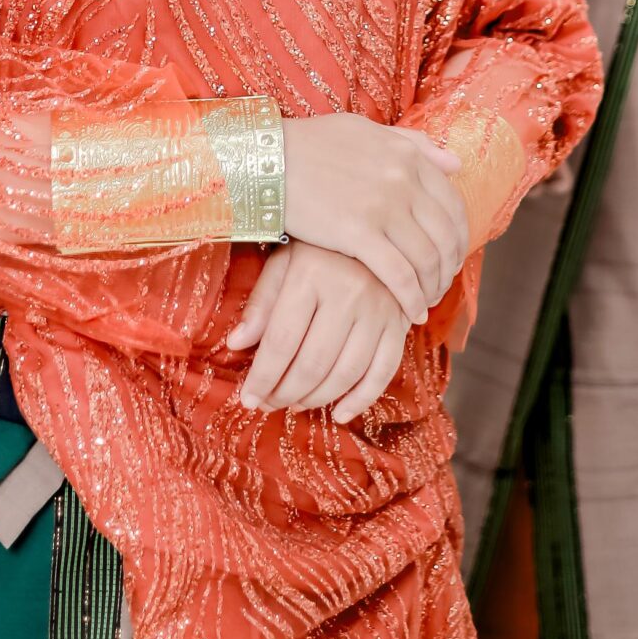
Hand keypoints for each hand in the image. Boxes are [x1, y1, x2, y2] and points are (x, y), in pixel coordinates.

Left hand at [228, 243, 409, 422]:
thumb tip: (237, 344)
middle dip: (285, 393)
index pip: (281, 340)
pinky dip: (362, 399)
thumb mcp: (283, 261)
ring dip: (317, 398)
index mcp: (311, 274)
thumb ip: (261, 303)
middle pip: (313, 363)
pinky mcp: (401, 322)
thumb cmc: (319, 247)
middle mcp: (348, 292)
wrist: (374, 226)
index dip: (262, 377)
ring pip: (346, 373)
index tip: (248, 399)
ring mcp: (379, 309)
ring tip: (296, 404)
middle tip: (268, 405)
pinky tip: (340, 413)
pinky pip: (384, 372)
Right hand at [282, 114, 467, 323]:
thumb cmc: (310, 144)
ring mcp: (383, 206)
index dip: (459, 238)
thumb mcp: (367, 131)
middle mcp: (403, 179)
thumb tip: (456, 163)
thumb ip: (414, 145)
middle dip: (448, 267)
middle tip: (440, 286)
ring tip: (425, 301)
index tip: (452, 257)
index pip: (452, 205)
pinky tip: (412, 312)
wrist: (266, 158)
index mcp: (408, 155)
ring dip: (432, 287)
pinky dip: (411, 298)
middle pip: (446, 235)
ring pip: (427, 258)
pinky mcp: (358, 232)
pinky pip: (400, 275)